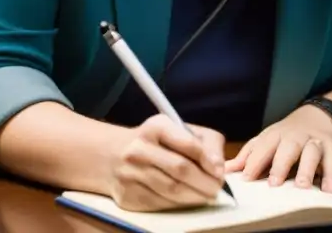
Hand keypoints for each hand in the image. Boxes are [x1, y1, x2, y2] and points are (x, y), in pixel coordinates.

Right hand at [107, 114, 226, 210]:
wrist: (112, 154)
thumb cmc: (155, 142)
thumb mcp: (178, 130)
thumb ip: (205, 143)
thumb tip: (218, 168)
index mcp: (155, 127)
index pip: (188, 144)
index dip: (209, 160)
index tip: (219, 172)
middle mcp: (139, 148)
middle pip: (181, 169)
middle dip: (205, 182)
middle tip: (216, 189)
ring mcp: (130, 173)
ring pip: (172, 190)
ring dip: (195, 197)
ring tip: (205, 196)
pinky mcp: (127, 195)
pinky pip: (160, 204)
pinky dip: (178, 205)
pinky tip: (184, 200)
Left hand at [225, 106, 331, 192]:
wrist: (316, 118)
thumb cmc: (285, 137)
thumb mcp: (265, 141)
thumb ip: (248, 156)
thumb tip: (225, 169)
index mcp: (275, 135)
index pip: (263, 146)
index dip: (254, 161)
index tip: (247, 178)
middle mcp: (295, 136)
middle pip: (287, 148)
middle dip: (280, 165)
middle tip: (274, 184)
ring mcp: (314, 141)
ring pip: (311, 152)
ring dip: (307, 169)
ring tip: (301, 186)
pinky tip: (328, 188)